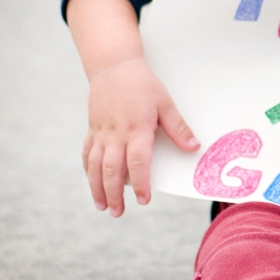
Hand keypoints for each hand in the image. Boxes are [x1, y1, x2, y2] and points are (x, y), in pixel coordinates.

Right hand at [81, 57, 199, 215]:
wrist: (114, 67)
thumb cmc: (143, 85)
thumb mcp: (166, 103)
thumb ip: (179, 128)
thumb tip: (194, 147)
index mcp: (136, 129)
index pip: (137, 163)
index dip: (141, 183)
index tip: (145, 200)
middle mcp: (115, 134)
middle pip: (111, 170)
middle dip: (114, 194)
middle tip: (118, 212)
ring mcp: (101, 133)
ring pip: (94, 165)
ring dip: (97, 187)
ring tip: (102, 206)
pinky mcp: (92, 129)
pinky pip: (86, 153)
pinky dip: (87, 170)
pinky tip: (91, 181)